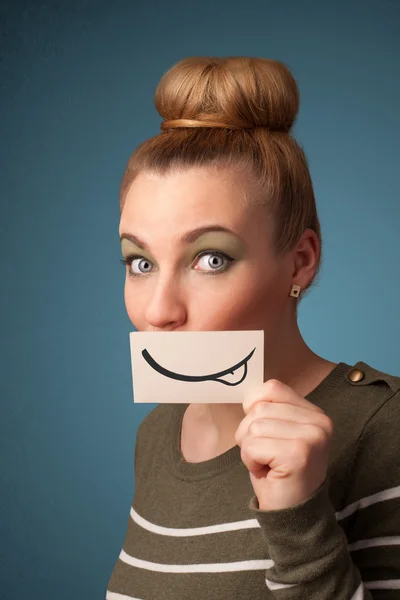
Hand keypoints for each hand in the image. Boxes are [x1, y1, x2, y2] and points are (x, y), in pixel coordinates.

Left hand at [234, 379, 332, 510]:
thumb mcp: (276, 432)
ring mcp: (311, 436)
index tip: (264, 433)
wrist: (293, 515)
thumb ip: (269, 409)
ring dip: (249, 449)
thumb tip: (247, 395)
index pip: (271, 388)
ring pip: (253, 426)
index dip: (254, 408)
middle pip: (259, 408)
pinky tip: (268, 472)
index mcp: (314, 412)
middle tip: (266, 456)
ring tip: (267, 464)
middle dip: (249, 434)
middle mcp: (319, 421)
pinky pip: (252, 446)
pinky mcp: (299, 454)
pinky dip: (251, 461)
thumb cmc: (278, 472)